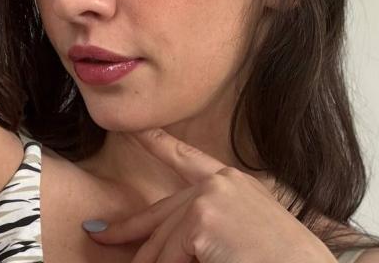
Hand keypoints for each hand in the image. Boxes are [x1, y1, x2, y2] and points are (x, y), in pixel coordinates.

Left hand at [83, 128, 336, 262]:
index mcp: (233, 183)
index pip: (185, 157)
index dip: (155, 141)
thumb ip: (201, 225)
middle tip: (99, 235)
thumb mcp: (238, 232)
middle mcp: (221, 181)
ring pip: (161, 242)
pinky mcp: (204, 218)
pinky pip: (170, 257)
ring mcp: (212, 197)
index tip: (133, 128)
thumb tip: (159, 243)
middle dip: (128, 231)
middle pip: (160, 213)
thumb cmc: (280, 259)